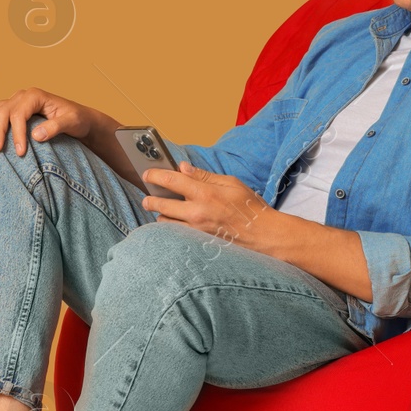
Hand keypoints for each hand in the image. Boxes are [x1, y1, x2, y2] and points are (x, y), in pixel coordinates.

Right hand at [0, 87, 94, 156]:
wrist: (78, 118)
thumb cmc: (77, 120)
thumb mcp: (72, 122)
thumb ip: (55, 127)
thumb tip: (36, 135)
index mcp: (36, 96)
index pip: (19, 114)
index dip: (17, 133)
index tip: (20, 153)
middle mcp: (23, 96)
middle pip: (4, 111)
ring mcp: (17, 101)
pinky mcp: (14, 109)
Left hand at [142, 162, 275, 247]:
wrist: (263, 235)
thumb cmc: (250, 207)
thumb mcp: (230, 183)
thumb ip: (204, 176)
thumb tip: (183, 168)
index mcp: (205, 193)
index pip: (172, 181)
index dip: (156, 176)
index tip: (148, 174)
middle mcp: (197, 213)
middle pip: (162, 205)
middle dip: (150, 200)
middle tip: (147, 198)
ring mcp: (196, 230)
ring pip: (166, 223)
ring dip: (161, 215)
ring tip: (162, 211)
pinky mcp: (198, 242)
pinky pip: (176, 234)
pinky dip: (172, 228)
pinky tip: (175, 224)